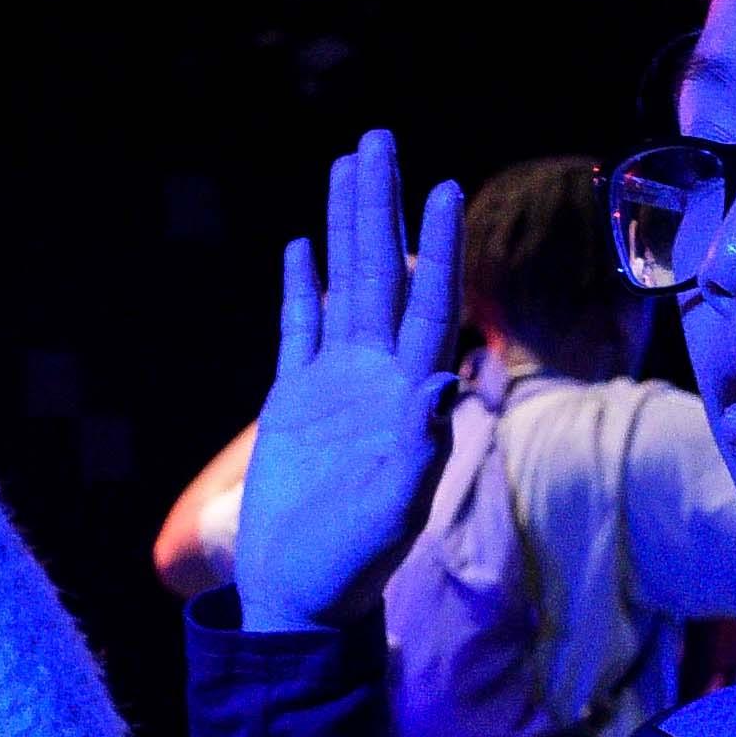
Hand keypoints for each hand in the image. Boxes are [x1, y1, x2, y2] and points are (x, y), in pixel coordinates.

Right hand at [234, 133, 466, 629]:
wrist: (297, 597)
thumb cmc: (351, 567)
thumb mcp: (392, 513)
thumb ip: (419, 449)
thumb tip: (445, 381)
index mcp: (405, 397)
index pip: (428, 305)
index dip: (437, 246)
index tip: (443, 186)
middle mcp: (374, 378)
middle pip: (381, 274)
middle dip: (382, 207)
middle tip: (380, 138)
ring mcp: (332, 385)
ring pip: (341, 286)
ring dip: (345, 227)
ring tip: (346, 164)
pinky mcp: (290, 401)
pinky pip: (296, 328)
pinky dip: (300, 286)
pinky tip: (302, 244)